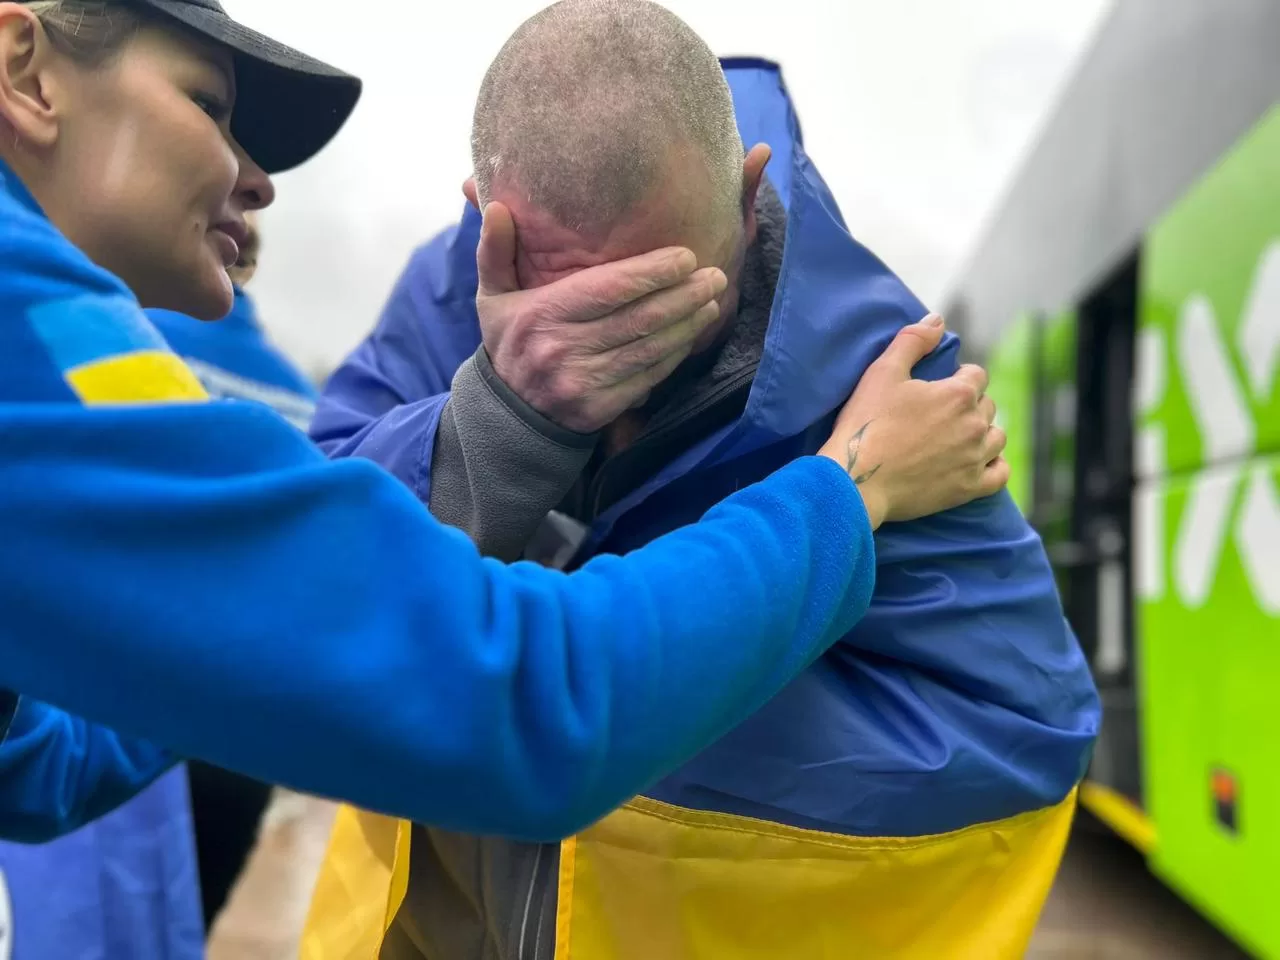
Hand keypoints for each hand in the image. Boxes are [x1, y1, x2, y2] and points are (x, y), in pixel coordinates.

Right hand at [474, 202, 726, 433]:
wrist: (507, 415)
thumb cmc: (509, 343)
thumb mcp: (492, 297)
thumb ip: (495, 251)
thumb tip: (496, 208)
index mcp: (542, 314)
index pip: (607, 290)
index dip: (651, 272)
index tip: (685, 256)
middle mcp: (563, 349)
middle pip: (639, 318)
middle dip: (683, 295)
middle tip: (715, 275)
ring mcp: (583, 382)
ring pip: (649, 348)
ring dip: (687, 324)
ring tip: (712, 301)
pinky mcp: (600, 408)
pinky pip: (647, 377)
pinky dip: (674, 355)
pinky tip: (691, 334)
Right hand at [818, 314, 1007, 528]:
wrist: (856, 480)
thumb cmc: (867, 423)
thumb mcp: (882, 372)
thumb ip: (913, 341)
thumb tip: (937, 320)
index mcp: (958, 394)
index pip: (976, 375)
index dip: (958, 377)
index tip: (938, 388)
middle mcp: (975, 425)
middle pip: (987, 406)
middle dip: (968, 405)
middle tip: (938, 415)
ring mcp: (974, 459)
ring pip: (996, 438)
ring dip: (982, 433)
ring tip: (957, 437)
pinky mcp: (969, 488)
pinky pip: (1000, 474)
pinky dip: (994, 466)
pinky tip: (979, 461)